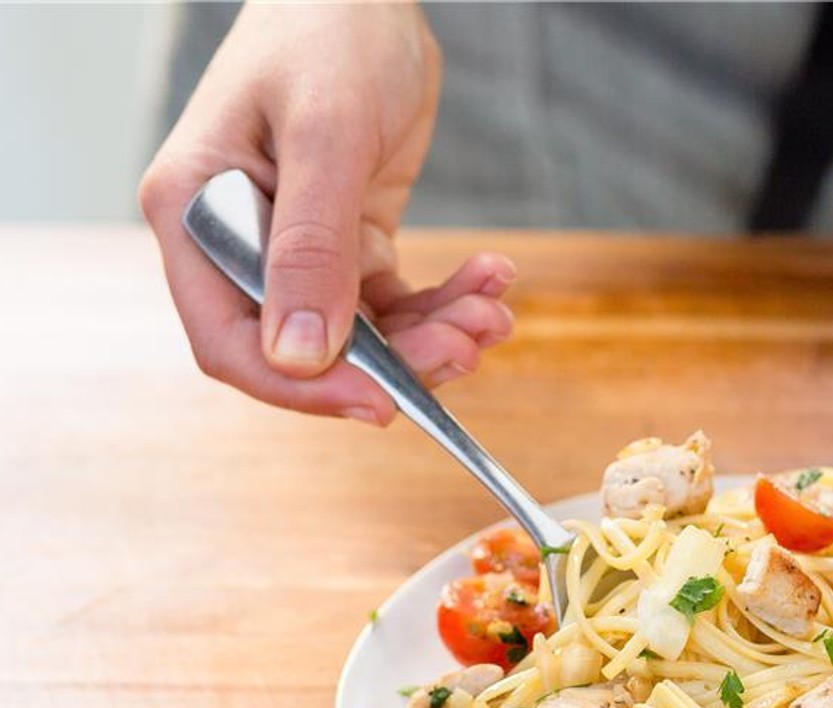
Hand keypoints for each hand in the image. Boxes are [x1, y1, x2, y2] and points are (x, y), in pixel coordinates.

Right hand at [139, 5, 513, 424]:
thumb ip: (311, 246)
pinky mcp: (350, 242)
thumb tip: (300, 356)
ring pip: (364, 336)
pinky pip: (397, 301)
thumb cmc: (329, 31)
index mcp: (199, 214)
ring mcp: (298, 248)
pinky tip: (490, 280)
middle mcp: (241, 243)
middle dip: (394, 362)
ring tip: (490, 311)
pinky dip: (446, 302)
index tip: (381, 404)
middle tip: (466, 344)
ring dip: (434, 335)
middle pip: (307, 352)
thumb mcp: (326, 135)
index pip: (230, 342)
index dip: (302, 390)